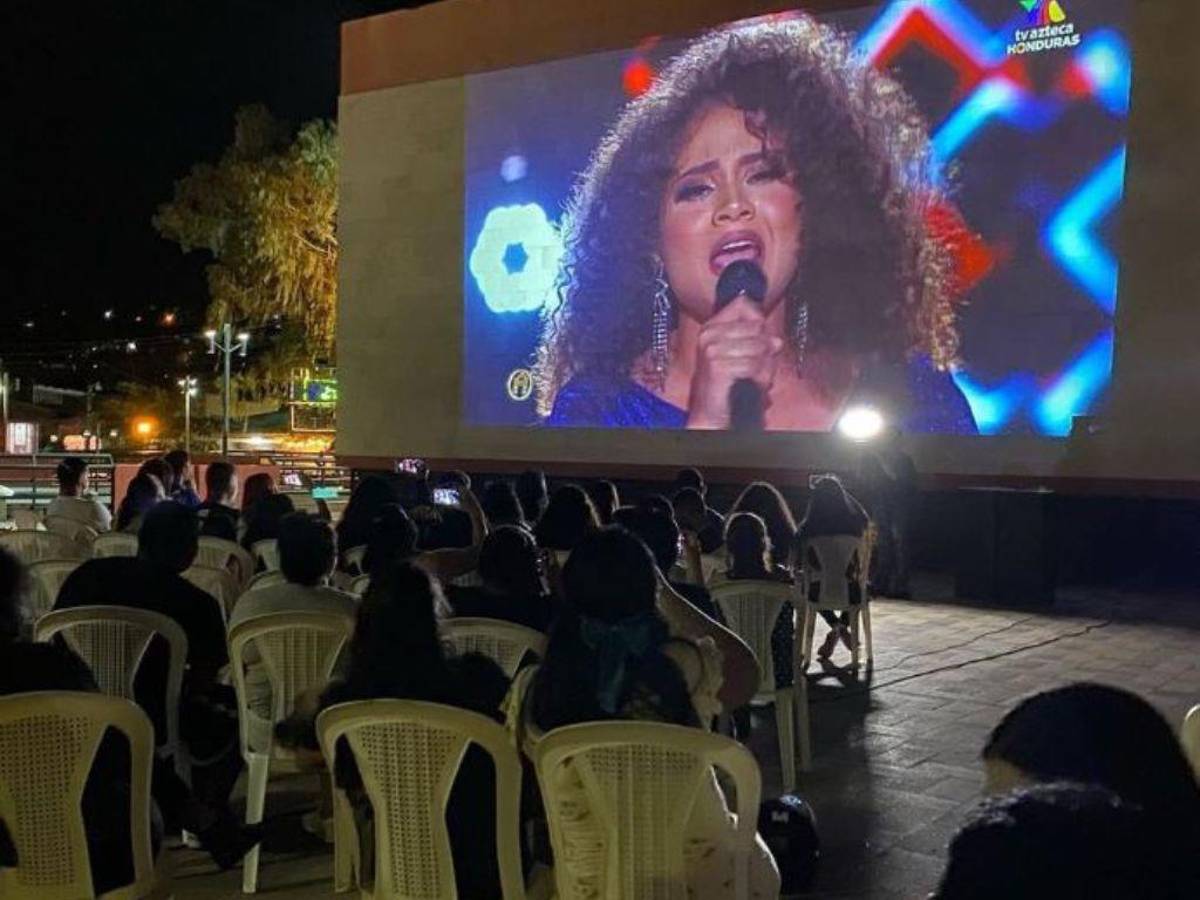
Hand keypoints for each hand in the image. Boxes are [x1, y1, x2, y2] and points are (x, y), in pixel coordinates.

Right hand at [685, 296, 782, 428]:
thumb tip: (775, 340)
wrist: (712, 414)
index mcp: (711, 327)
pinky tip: (751, 384)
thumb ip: (758, 341)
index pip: (744, 304)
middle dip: (764, 348)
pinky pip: (755, 364)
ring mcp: (711, 350)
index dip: (759, 321)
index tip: (758, 337)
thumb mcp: (742, 357)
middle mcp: (708, 335)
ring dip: (764, 365)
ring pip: (760, 346)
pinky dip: (760, 377)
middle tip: (755, 366)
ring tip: (753, 377)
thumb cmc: (726, 386)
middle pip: (757, 326)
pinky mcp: (717, 366)